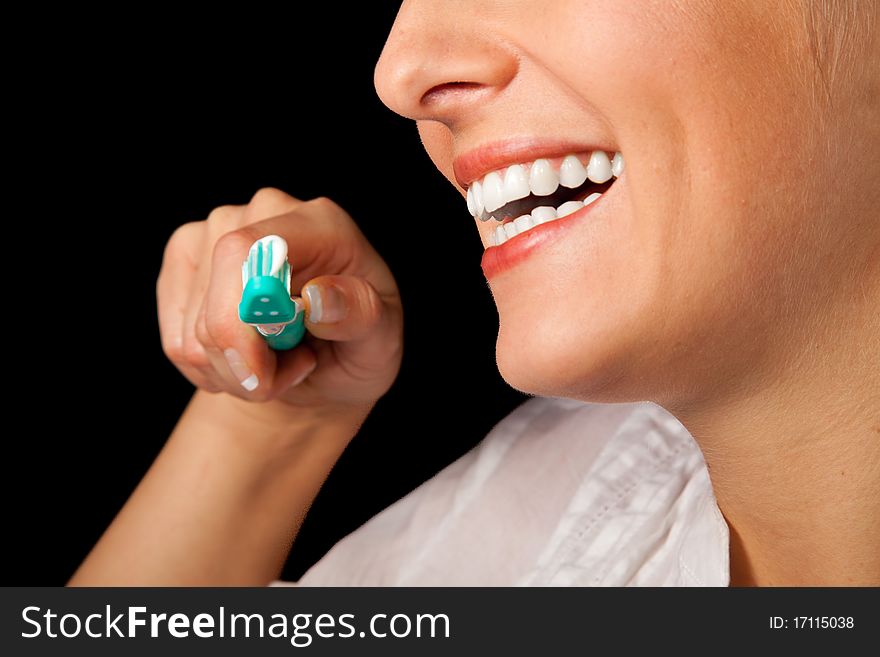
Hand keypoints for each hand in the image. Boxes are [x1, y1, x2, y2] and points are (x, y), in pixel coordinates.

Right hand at [156, 188, 402, 423]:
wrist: (323, 365)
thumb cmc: (358, 347)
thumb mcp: (380, 341)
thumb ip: (360, 316)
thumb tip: (320, 299)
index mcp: (321, 223)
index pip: (250, 250)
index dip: (241, 315)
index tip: (261, 373)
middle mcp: (265, 212)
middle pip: (217, 295)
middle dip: (245, 362)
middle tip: (285, 374)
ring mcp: (217, 230)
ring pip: (194, 332)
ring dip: (233, 371)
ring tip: (274, 362)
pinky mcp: (185, 259)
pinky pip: (176, 342)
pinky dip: (209, 368)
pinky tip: (245, 357)